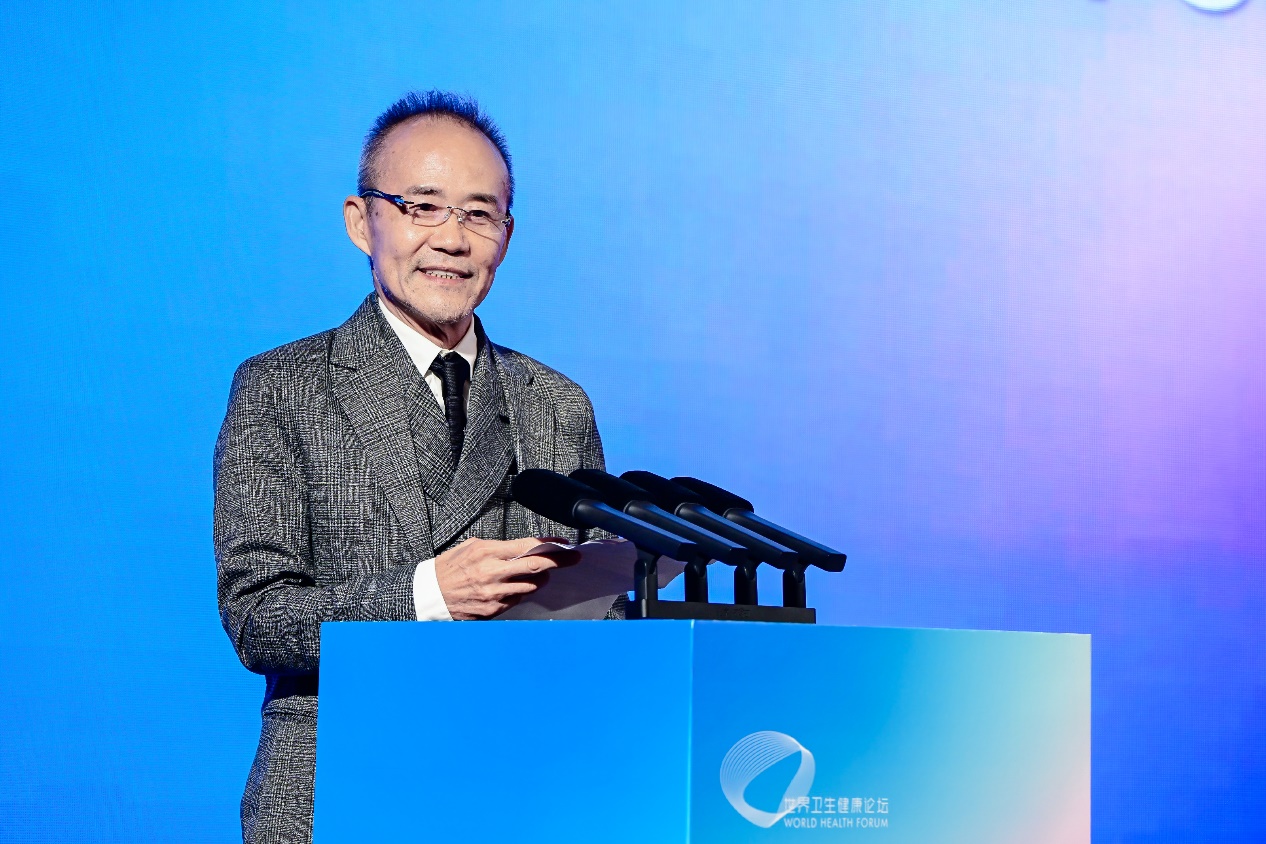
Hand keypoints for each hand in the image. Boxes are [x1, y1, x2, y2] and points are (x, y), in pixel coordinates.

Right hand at [433, 537, 579, 620]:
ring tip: (543, 573)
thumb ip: (499, 547)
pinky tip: (519, 585)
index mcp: (487, 553)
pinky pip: (518, 599)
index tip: (564, 544)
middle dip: (559, 562)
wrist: (430, 595)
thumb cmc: (449, 568)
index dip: (550, 545)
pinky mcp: (493, 610)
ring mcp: (494, 594)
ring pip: (531, 585)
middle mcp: (493, 573)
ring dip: (541, 578)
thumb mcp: (471, 547)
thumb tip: (524, 547)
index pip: (528, 547)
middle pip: (537, 567)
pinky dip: (523, 591)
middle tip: (574, 558)